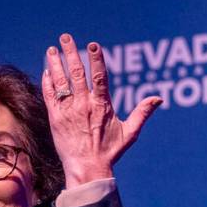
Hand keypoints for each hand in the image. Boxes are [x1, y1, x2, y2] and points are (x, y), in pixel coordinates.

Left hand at [41, 33, 162, 187]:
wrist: (87, 168)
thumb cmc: (109, 152)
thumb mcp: (130, 132)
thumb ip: (142, 113)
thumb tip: (158, 99)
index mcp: (102, 105)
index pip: (99, 76)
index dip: (96, 59)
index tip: (92, 44)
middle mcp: (84, 105)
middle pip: (77, 73)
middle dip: (70, 53)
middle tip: (65, 37)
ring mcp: (68, 111)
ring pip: (61, 82)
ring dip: (55, 64)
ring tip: (51, 49)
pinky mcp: (55, 120)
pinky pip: (50, 97)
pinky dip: (48, 84)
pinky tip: (47, 72)